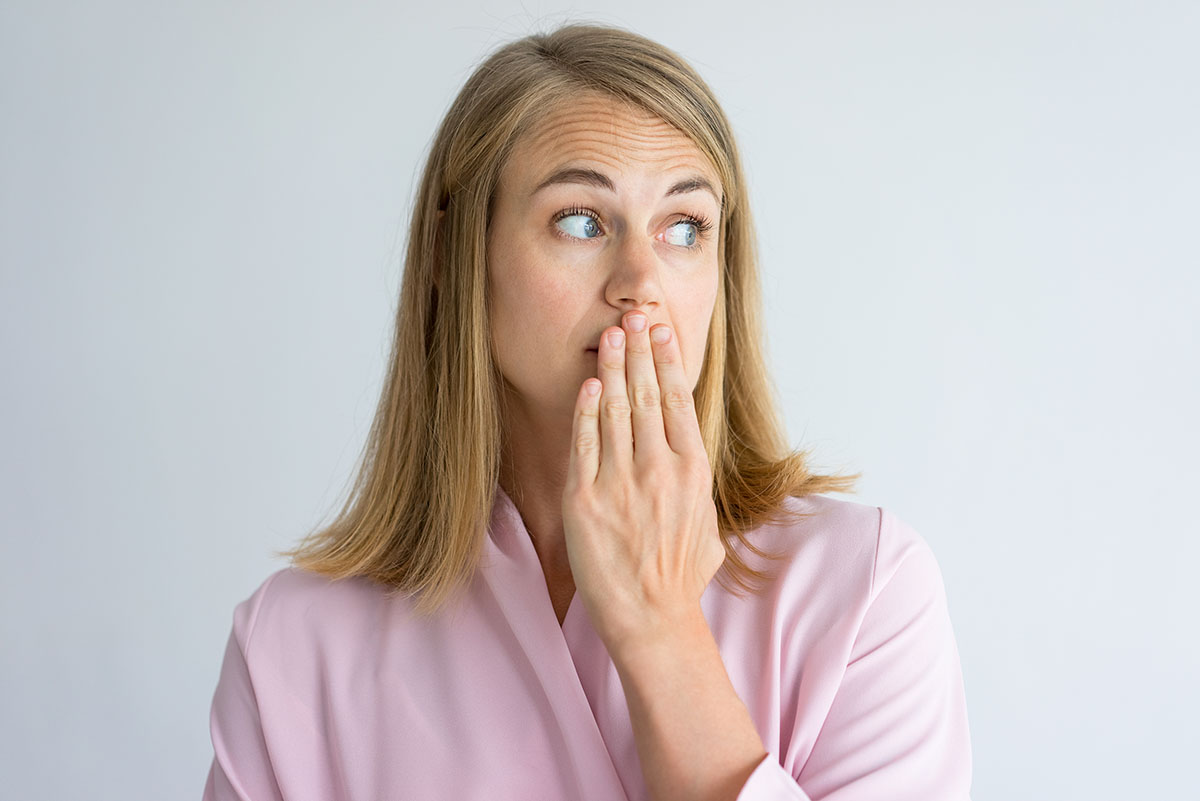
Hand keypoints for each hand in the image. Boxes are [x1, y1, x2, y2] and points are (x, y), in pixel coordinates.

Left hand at [562, 310, 725, 656]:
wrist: (650, 617)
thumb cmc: (680, 576)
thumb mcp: (709, 525)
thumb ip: (698, 486)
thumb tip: (691, 459)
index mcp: (693, 471)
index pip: (679, 402)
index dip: (668, 361)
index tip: (661, 332)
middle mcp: (659, 469)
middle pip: (647, 395)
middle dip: (638, 351)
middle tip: (632, 317)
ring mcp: (621, 482)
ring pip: (616, 411)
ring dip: (613, 368)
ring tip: (609, 336)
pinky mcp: (587, 499)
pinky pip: (585, 444)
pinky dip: (586, 411)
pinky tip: (588, 384)